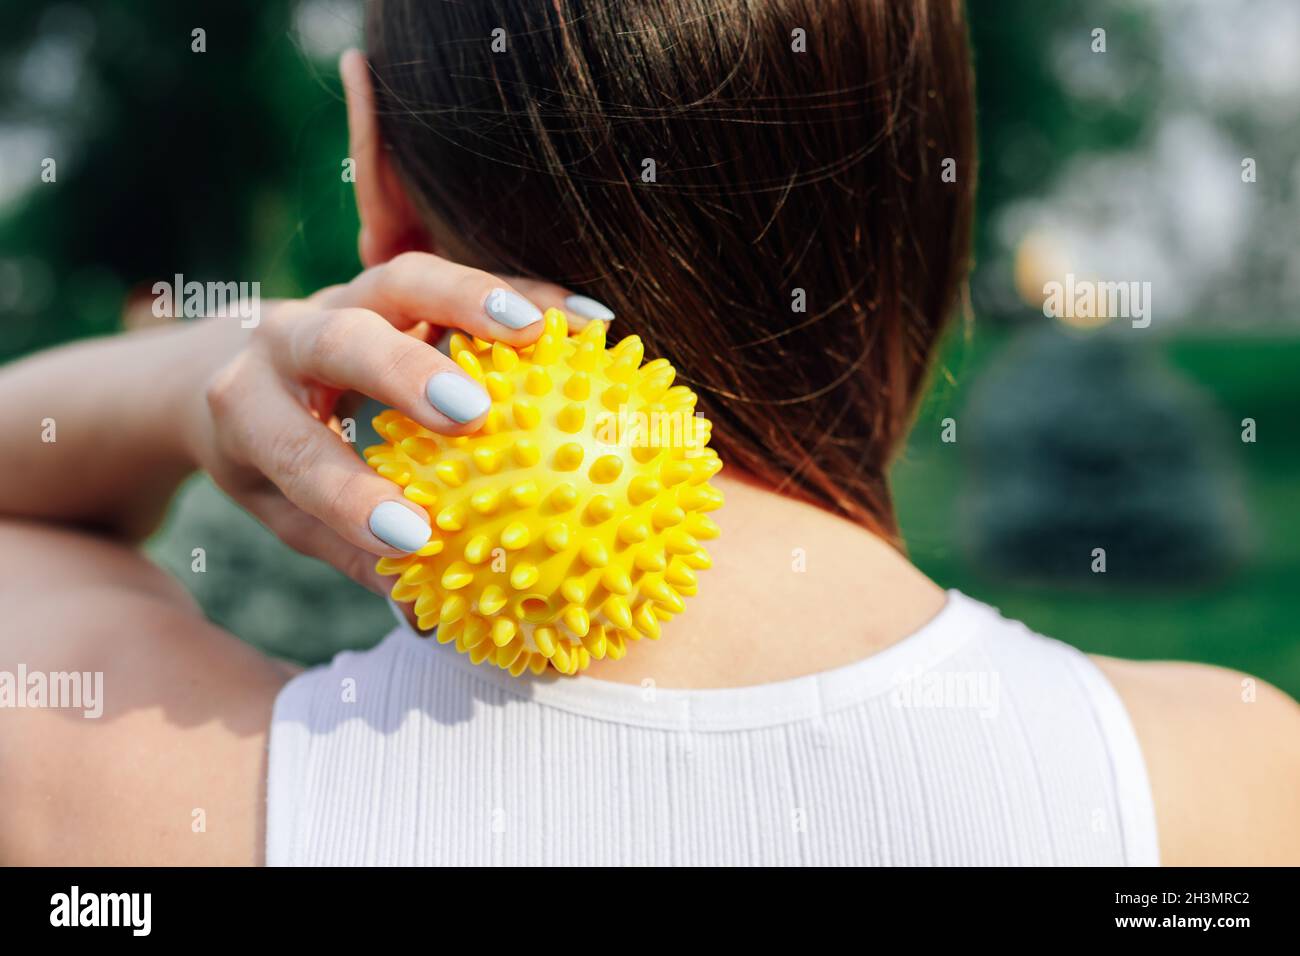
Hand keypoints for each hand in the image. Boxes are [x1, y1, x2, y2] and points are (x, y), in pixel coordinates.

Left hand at [189, 252, 610, 592]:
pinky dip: (521, 293)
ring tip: (540, 333)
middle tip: (471, 412)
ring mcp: (342, 296)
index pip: (291, 448)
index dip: (347, 493)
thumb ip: (348, 550)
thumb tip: (424, 617)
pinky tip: (584, 323)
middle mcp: (287, 340)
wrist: (230, 358)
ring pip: (401, 280)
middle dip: (404, 371)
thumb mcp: (281, 509)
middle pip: (340, 337)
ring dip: (471, 300)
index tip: (415, 537)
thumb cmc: (265, 452)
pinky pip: (460, 278)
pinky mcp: (393, 283)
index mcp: (245, 407)